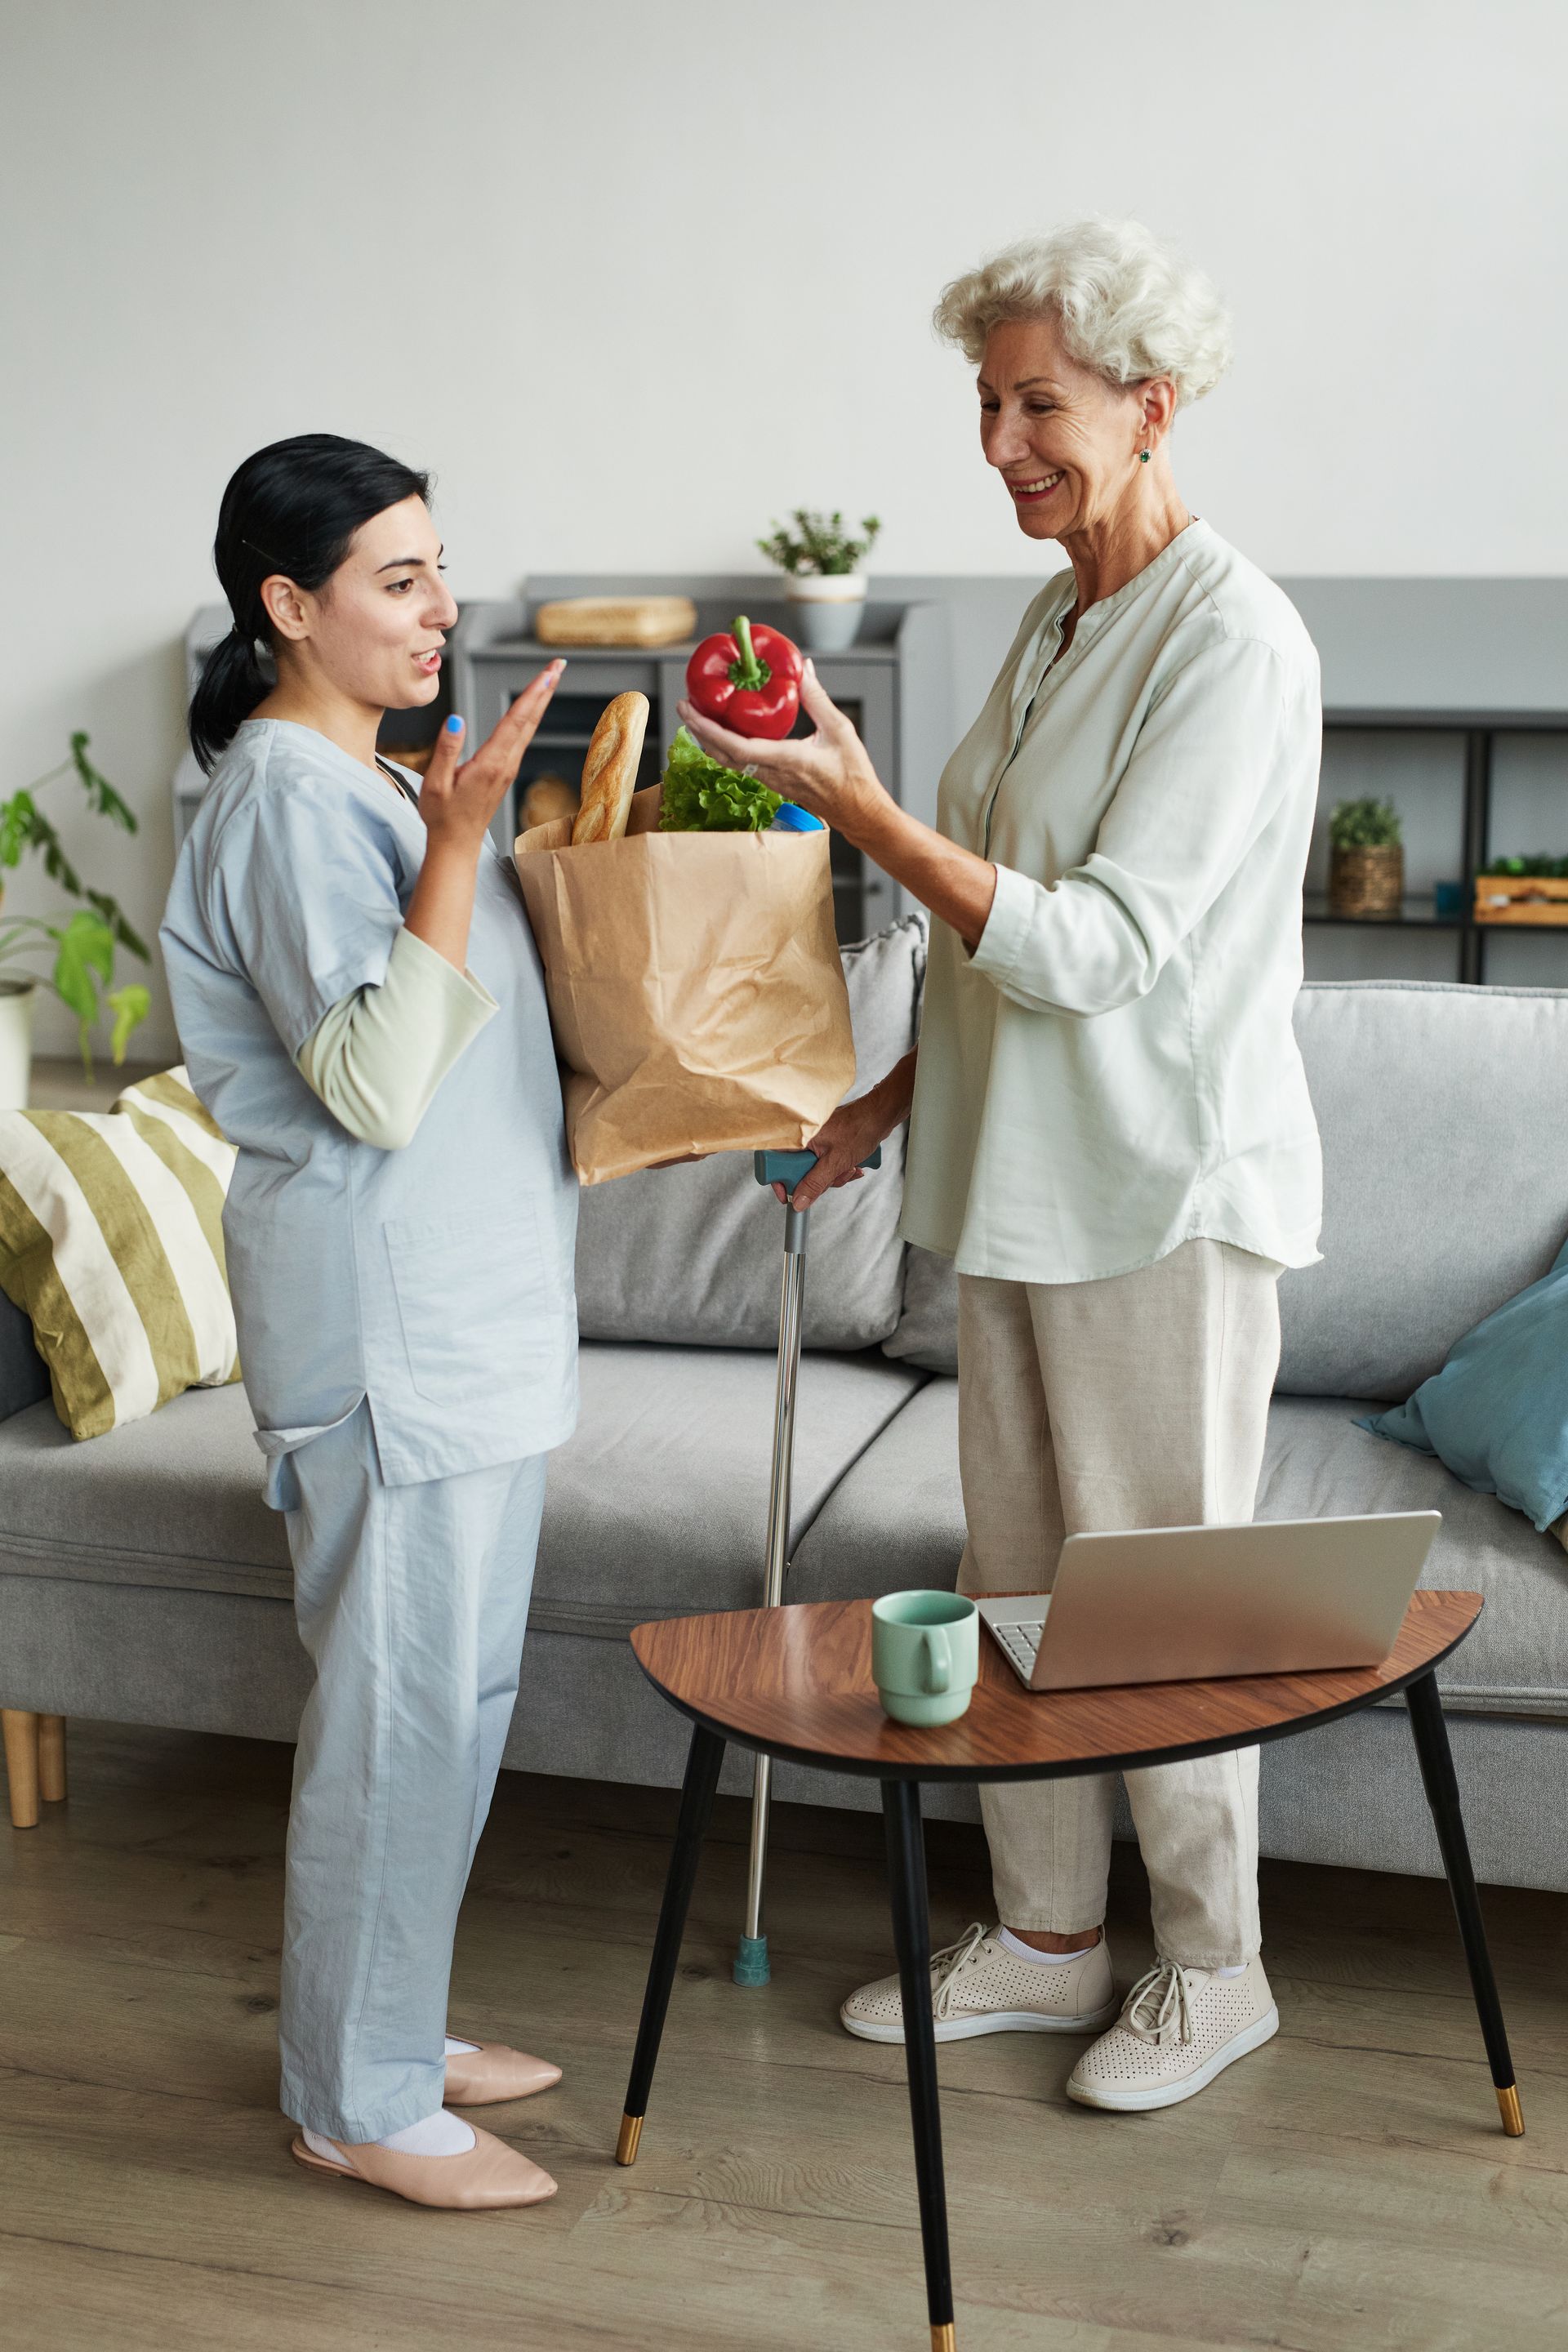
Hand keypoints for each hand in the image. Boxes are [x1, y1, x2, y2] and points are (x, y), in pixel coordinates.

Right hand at [418, 660, 565, 850]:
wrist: (456, 844)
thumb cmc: (442, 815)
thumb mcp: (436, 783)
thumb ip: (445, 750)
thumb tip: (456, 719)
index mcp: (491, 763)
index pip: (515, 720)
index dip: (532, 694)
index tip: (548, 673)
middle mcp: (505, 763)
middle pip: (529, 719)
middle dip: (544, 689)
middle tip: (558, 664)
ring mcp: (508, 768)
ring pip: (528, 727)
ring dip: (540, 700)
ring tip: (549, 678)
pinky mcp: (505, 771)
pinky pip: (521, 737)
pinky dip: (530, 716)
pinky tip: (532, 707)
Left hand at [677, 661, 891, 839]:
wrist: (857, 809)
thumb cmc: (853, 775)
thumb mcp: (839, 729)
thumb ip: (817, 698)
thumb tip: (803, 669)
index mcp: (787, 759)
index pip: (739, 747)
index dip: (710, 730)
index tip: (692, 711)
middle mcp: (772, 773)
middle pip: (723, 755)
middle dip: (699, 730)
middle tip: (684, 705)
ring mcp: (769, 780)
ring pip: (728, 762)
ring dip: (708, 740)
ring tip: (696, 716)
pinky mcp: (771, 782)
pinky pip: (739, 765)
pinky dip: (723, 747)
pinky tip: (720, 732)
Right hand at [775, 1085, 901, 1211]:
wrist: (880, 1116)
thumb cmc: (859, 1129)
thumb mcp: (835, 1163)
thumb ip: (814, 1184)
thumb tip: (799, 1202)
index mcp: (799, 1137)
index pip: (775, 1162)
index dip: (780, 1181)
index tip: (789, 1196)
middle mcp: (803, 1138)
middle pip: (798, 1171)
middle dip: (818, 1181)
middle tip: (834, 1178)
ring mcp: (815, 1142)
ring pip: (814, 1171)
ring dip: (833, 1177)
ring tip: (848, 1168)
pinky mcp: (826, 1145)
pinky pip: (825, 1165)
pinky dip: (838, 1170)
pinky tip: (851, 1166)